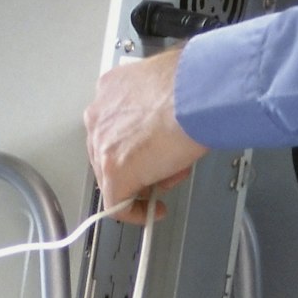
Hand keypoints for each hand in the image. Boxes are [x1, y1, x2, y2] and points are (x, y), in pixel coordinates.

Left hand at [84, 49, 208, 221]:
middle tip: (161, 173)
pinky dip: (134, 212)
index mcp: (112, 88)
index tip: (150, 154)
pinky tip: (153, 212)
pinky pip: (117, 202)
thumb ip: (160, 105)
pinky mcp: (114, 172)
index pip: (117, 125)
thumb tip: (170, 122)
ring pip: (113, 176)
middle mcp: (99, 114)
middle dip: (137, 166)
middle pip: (110, 151)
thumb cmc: (194, 85)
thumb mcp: (170, 86)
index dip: (136, 144)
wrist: (198, 95)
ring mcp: (103, 144)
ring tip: (168, 183)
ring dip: (140, 184)